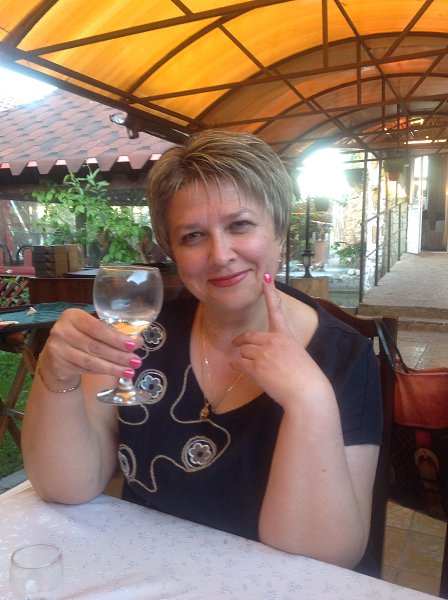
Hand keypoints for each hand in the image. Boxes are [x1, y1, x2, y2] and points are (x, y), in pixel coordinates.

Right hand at [39, 308, 143, 382]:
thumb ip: (113, 333)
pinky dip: (102, 372)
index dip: (116, 338)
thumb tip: (138, 341)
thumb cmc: (81, 338)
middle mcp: (62, 330)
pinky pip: (85, 369)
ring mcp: (57, 348)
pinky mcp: (58, 365)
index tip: (133, 345)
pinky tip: (115, 373)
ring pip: (91, 361)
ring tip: (129, 372)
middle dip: (118, 355)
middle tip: (136, 361)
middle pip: (95, 346)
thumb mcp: (93, 330)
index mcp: (72, 316)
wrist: (56, 355)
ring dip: (113, 368)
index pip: (97, 328)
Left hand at [231, 275, 329, 409]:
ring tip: (244, 365)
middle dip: (241, 341)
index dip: (270, 292)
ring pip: (244, 350)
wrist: (306, 392)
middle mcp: (274, 340)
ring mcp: (264, 353)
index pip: (276, 309)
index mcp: (286, 335)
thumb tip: (272, 355)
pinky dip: (235, 365)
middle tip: (236, 344)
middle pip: (249, 336)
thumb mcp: (298, 355)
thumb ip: (283, 349)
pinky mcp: (256, 367)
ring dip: (242, 357)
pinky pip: (239, 363)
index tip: (266, 278)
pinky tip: (235, 367)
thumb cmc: (306, 377)